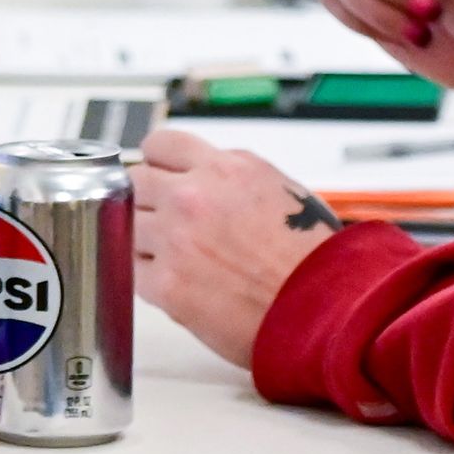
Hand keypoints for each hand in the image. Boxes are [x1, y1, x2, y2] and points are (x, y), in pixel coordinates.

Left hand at [132, 126, 334, 368]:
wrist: (326, 308)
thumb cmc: (314, 258)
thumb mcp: (281, 190)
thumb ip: (232, 178)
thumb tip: (202, 177)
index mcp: (225, 168)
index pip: (159, 145)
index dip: (158, 165)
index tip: (160, 178)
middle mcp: (194, 197)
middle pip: (135, 182)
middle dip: (148, 201)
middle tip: (166, 222)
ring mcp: (175, 240)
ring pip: (128, 224)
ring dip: (145, 239)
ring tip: (176, 257)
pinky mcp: (166, 284)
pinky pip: (132, 270)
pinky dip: (149, 277)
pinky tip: (176, 283)